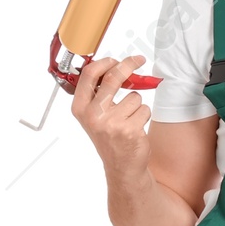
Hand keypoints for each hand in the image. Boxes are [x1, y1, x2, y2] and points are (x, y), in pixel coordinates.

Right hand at [71, 54, 151, 176]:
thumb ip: (97, 94)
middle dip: (128, 65)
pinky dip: (143, 115)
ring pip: (134, 96)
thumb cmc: (109, 137)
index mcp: (80, 107)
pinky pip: (144, 109)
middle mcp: (93, 114)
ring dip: (137, 104)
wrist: (122, 166)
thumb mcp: (94, 115)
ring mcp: (112, 122)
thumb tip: (112, 67)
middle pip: (113, 77)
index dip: (104, 62)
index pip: (88, 75)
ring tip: (129, 119)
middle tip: (138, 59)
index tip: (116, 58)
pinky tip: (135, 128)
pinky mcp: (130, 129)